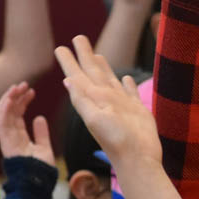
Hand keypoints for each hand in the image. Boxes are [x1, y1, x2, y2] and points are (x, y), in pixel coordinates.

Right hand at [0, 82, 53, 165]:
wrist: (40, 185)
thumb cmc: (41, 171)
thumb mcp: (44, 148)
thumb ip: (41, 133)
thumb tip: (39, 118)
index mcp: (18, 137)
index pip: (16, 115)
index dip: (22, 101)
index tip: (31, 90)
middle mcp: (10, 137)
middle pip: (8, 112)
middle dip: (14, 96)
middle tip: (24, 84)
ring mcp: (7, 140)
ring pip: (2, 114)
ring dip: (8, 99)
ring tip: (17, 87)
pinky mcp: (5, 143)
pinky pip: (0, 123)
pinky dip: (3, 109)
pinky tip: (10, 98)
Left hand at [54, 36, 159, 164]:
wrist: (138, 159)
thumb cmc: (117, 141)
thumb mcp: (94, 119)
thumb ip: (82, 100)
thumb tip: (68, 80)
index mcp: (94, 99)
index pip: (78, 75)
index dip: (69, 61)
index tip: (60, 47)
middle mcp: (106, 99)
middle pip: (93, 73)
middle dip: (85, 56)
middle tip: (78, 38)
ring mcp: (122, 105)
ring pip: (111, 80)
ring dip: (104, 67)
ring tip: (98, 54)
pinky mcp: (138, 111)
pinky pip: (130, 92)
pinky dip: (128, 84)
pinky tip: (126, 78)